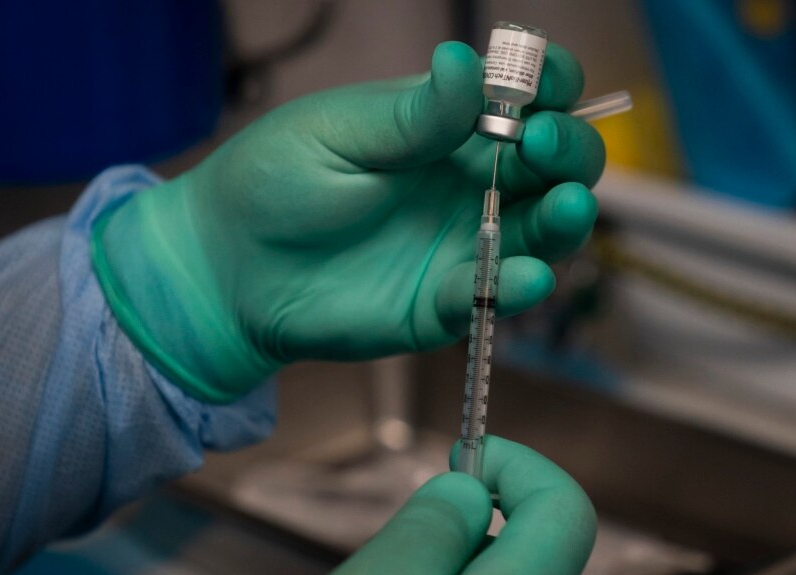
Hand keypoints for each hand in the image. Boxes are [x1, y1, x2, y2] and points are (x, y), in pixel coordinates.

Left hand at [92, 41, 604, 401]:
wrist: (227, 265)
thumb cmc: (275, 180)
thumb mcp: (340, 132)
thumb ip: (412, 115)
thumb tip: (467, 61)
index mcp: (449, 127)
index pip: (525, 100)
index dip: (549, 88)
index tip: (544, 87)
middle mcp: (471, 182)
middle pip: (553, 165)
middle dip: (568, 150)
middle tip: (542, 146)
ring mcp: (464, 243)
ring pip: (543, 230)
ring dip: (567, 219)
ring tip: (568, 206)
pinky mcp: (445, 301)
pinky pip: (492, 294)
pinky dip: (516, 287)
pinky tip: (525, 275)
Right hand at [335, 436, 595, 574]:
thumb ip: (426, 533)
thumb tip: (468, 487)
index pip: (565, 510)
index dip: (517, 464)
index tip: (462, 455)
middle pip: (544, 534)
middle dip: (486, 503)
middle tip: (423, 505)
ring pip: (512, 560)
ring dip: (465, 542)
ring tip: (399, 559)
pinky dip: (459, 566)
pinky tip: (411, 572)